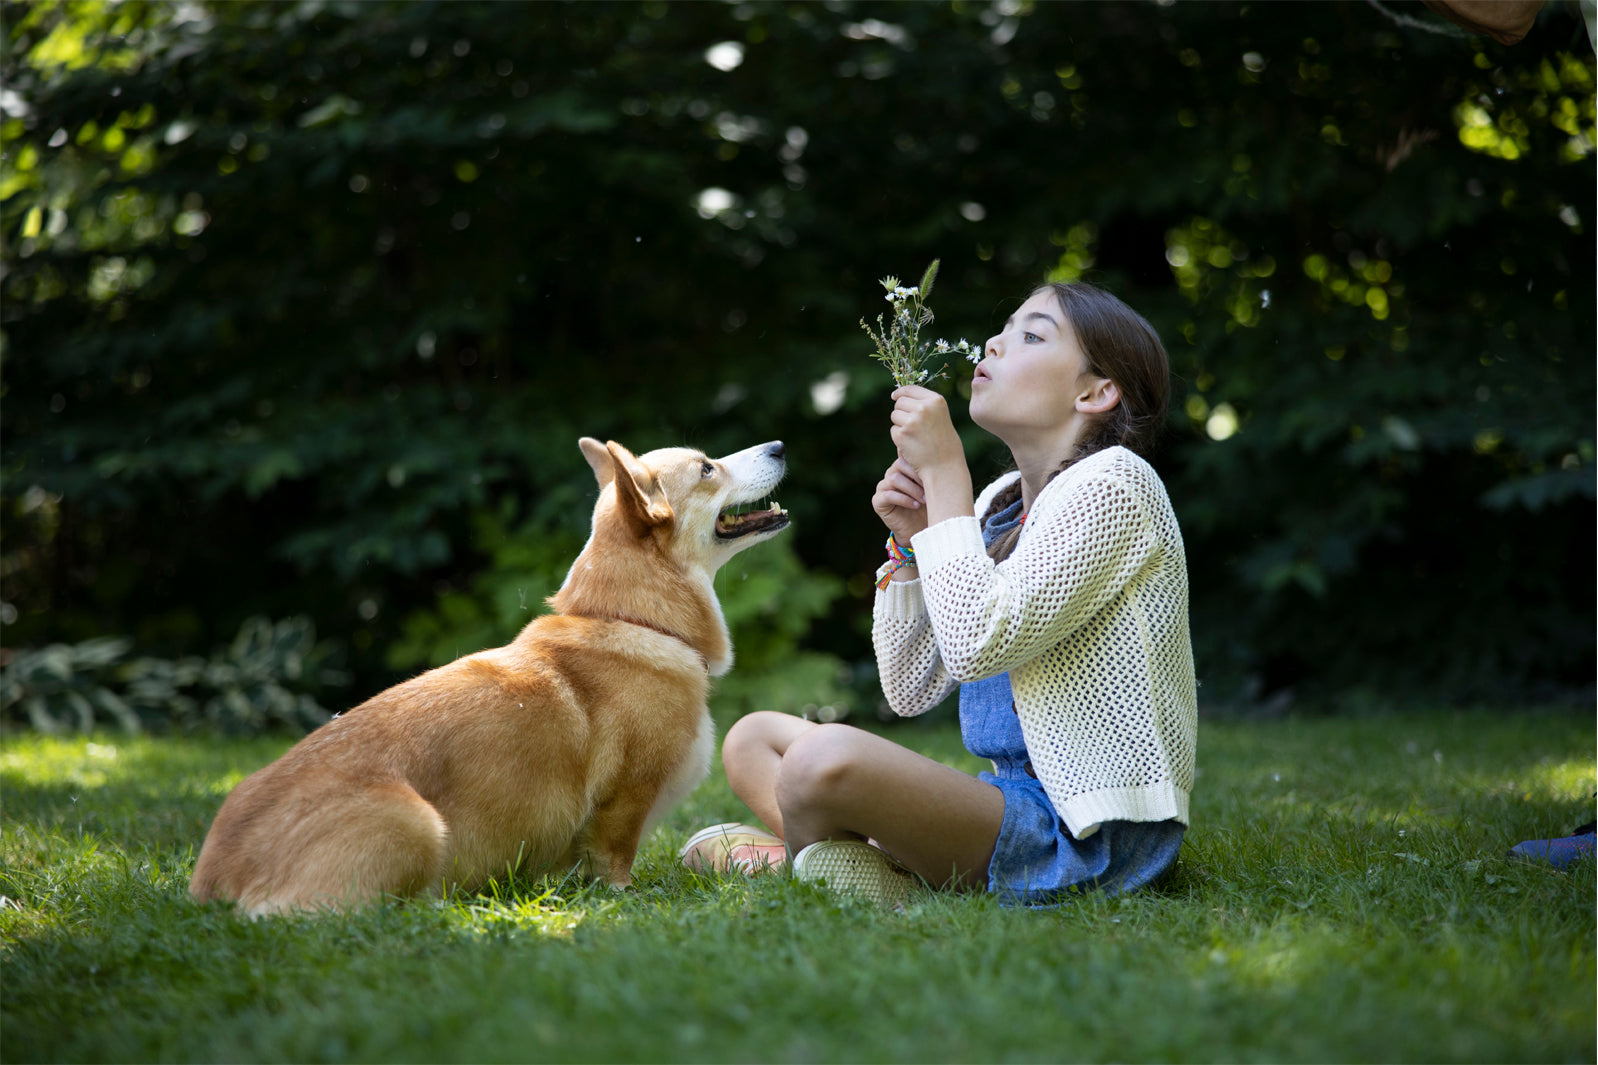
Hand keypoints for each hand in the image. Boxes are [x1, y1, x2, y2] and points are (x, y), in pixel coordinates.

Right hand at [872, 457, 928, 543]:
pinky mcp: (878, 501)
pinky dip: (904, 499)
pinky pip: (888, 495)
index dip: (919, 463)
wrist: (920, 530)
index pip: (906, 456)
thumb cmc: (929, 507)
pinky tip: (916, 505)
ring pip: (894, 479)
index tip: (935, 474)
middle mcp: (891, 475)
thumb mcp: (932, 488)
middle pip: (900, 465)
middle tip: (931, 488)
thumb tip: (938, 455)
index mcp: (903, 468)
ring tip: (925, 499)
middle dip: (917, 476)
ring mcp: (883, 487)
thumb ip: (930, 472)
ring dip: (912, 489)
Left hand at [887, 385, 974, 527]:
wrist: (944, 466)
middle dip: (902, 412)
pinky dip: (899, 438)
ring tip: (915, 436)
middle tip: (912, 426)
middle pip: (900, 402)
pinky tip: (912, 445)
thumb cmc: (943, 442)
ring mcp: (911, 421)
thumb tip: (898, 395)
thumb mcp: (939, 416)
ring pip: (895, 416)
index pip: (910, 389)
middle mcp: (923, 408)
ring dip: (900, 425)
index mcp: (936, 400)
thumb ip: (924, 405)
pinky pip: (894, 430)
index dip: (900, 392)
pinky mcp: (902, 434)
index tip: (894, 396)